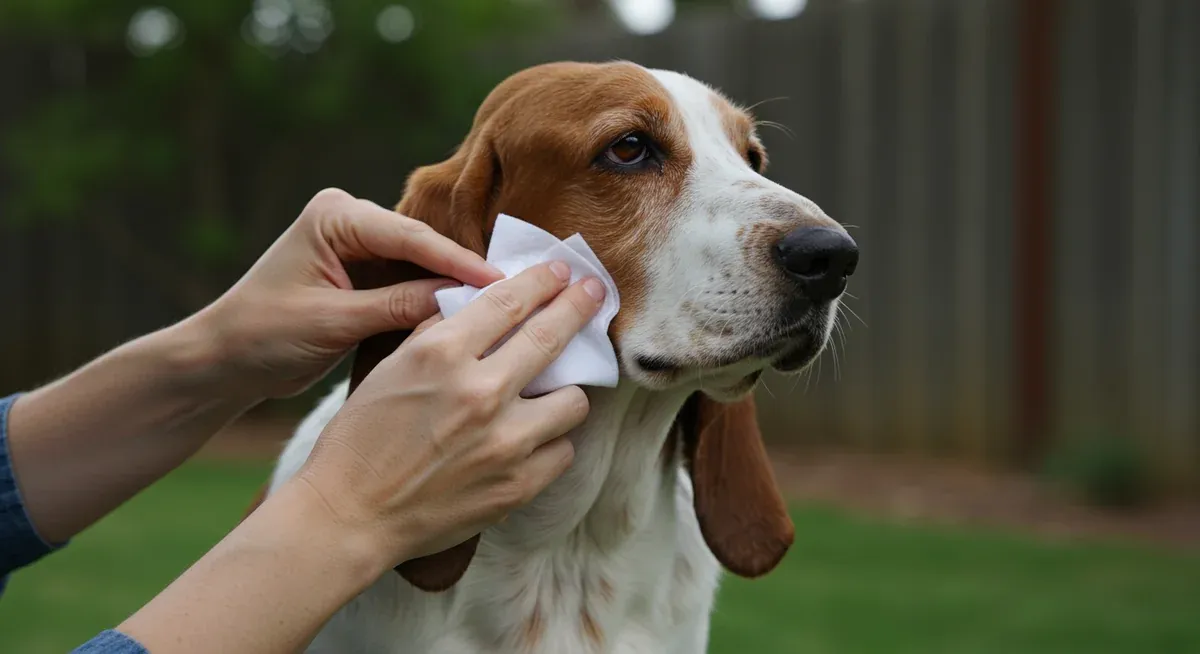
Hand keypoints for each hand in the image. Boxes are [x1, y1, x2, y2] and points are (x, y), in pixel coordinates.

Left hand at [192, 188, 502, 399]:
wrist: (224, 360)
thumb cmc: (263, 336)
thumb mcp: (333, 322)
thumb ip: (396, 306)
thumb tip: (461, 301)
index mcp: (335, 217)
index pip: (410, 237)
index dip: (458, 261)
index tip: (501, 283)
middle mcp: (350, 220)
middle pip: (423, 245)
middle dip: (464, 271)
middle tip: (519, 291)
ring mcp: (360, 246)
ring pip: (422, 264)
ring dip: (455, 287)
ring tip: (506, 305)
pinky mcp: (366, 274)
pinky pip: (412, 282)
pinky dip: (435, 301)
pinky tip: (473, 317)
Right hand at [291, 261, 606, 566]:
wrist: (351, 514)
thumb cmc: (361, 439)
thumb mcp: (390, 367)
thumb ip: (438, 332)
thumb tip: (481, 304)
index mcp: (442, 355)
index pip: (508, 301)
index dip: (541, 281)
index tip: (560, 271)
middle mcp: (480, 393)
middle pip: (552, 336)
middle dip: (580, 306)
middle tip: (595, 291)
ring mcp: (505, 442)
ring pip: (574, 401)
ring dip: (567, 391)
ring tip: (554, 392)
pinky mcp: (517, 485)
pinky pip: (563, 452)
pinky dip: (552, 443)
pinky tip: (535, 440)